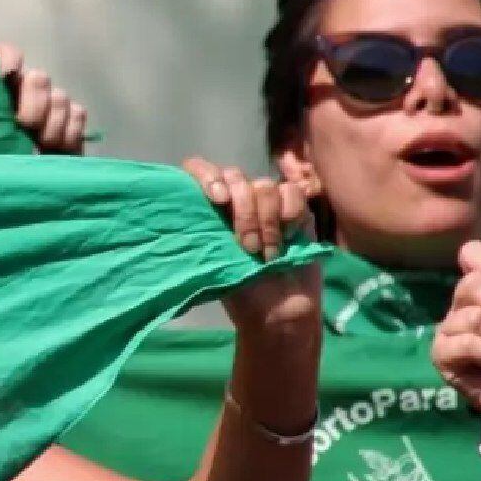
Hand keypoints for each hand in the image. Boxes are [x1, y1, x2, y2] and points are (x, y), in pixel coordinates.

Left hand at [0, 44, 87, 154]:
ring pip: (60, 98)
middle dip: (34, 106)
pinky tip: (57, 148)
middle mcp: (23, 90)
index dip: (8, 60)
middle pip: (39, 78)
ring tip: (41, 146)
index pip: (5, 55)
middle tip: (24, 128)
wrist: (10, 195)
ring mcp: (48, 104)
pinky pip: (78, 114)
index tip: (8, 75)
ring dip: (51, 125)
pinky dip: (69, 133)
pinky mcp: (70, 121)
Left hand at [182, 157, 318, 332]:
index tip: (217, 200)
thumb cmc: (242, 291)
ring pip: (264, 186)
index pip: (199, 169)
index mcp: (210, 210)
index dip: (206, 175)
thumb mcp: (214, 264)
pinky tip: (290, 237)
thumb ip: (205, 234)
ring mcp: (267, 203)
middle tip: (248, 248)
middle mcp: (237, 200)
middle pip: (235, 176)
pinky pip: (292, 192)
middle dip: (243, 212)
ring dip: (267, 222)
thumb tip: (184, 214)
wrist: (280, 311)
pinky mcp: (296, 209)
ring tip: (268, 254)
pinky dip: (291, 214)